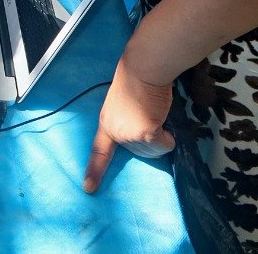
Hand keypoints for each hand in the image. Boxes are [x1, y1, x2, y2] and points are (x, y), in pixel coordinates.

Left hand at [82, 56, 174, 193]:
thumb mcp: (122, 105)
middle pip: (140, 151)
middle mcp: (116, 132)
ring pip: (154, 149)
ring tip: (155, 113)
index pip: (99, 151)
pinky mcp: (145, 132)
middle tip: (148, 114)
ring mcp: (129, 134)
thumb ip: (126, 122)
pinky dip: (169, 136)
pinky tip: (163, 119)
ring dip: (160, 135)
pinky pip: (164, 144)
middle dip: (150, 137)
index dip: (94, 170)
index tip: (88, 189)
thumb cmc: (135, 80)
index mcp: (107, 124)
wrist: (142, 68)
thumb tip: (143, 135)